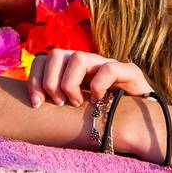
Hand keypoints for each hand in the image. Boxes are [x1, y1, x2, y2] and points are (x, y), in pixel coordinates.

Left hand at [26, 49, 153, 107]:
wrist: (140, 119)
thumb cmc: (102, 115)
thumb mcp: (74, 107)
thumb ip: (57, 100)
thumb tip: (31, 106)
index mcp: (70, 67)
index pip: (43, 59)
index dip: (35, 79)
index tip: (36, 104)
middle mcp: (87, 61)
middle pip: (56, 54)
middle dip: (51, 82)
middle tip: (60, 103)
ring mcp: (107, 63)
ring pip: (79, 57)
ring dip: (71, 83)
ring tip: (77, 103)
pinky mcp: (129, 71)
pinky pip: (109, 69)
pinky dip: (99, 85)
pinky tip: (98, 101)